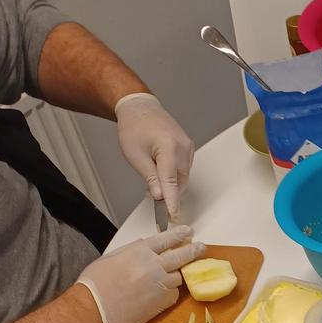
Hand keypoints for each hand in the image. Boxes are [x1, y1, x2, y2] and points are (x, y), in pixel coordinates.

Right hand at [75, 226, 202, 322]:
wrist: (94, 310)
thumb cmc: (96, 284)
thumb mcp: (111, 257)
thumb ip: (131, 249)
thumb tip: (144, 244)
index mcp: (140, 251)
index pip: (166, 238)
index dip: (179, 234)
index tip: (187, 231)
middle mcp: (154, 265)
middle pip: (181, 255)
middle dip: (193, 250)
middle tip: (201, 248)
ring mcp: (161, 284)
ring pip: (179, 276)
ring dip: (176, 275)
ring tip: (169, 276)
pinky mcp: (163, 302)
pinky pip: (174, 294)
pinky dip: (170, 292)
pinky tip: (159, 293)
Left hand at [115, 94, 194, 217]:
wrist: (139, 107)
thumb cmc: (134, 126)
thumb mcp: (135, 155)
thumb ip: (150, 177)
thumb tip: (160, 196)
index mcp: (169, 147)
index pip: (171, 181)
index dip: (172, 201)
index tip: (174, 215)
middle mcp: (183, 147)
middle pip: (180, 181)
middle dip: (168, 192)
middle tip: (151, 196)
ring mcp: (187, 147)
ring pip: (182, 176)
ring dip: (170, 184)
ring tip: (152, 179)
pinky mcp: (188, 147)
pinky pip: (183, 168)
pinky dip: (173, 174)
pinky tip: (160, 171)